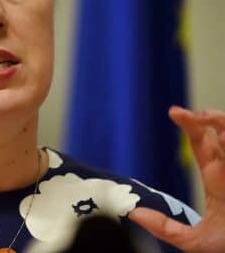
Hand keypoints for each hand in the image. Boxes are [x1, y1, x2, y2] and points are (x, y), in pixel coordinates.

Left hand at [129, 106, 224, 252]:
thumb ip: (166, 228)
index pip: (203, 142)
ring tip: (221, 134)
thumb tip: (134, 214)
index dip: (190, 124)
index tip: (173, 111)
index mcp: (218, 178)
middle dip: (212, 118)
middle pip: (224, 132)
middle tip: (193, 115)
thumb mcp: (196, 240)